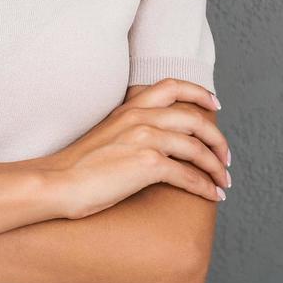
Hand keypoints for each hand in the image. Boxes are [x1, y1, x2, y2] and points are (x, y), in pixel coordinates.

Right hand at [41, 77, 231, 218]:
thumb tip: (153, 143)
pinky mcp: (148, 164)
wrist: (57, 182)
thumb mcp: (104, 135)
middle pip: (195, 119)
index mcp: (129, 109)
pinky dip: (206, 187)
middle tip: (225, 157)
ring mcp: (145, 139)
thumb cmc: (76, 167)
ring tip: (223, 182)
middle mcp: (139, 118)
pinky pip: (189, 174)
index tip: (215, 106)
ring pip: (198, 148)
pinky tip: (212, 196)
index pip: (172, 86)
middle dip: (218, 139)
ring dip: (216, 167)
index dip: (199, 94)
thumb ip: (128, 129)